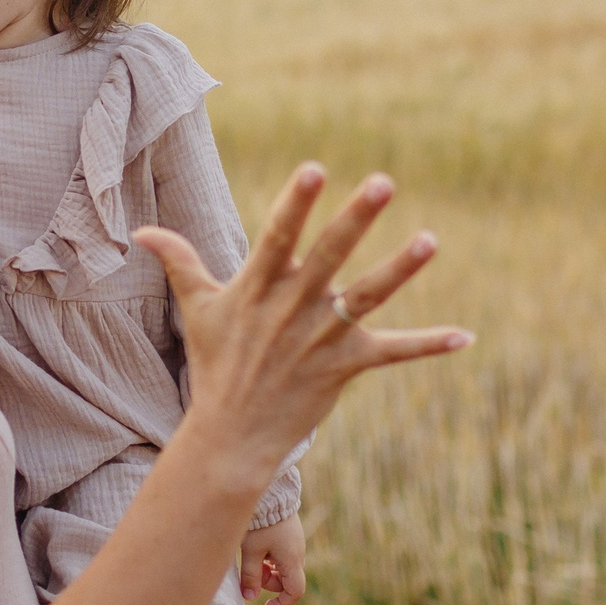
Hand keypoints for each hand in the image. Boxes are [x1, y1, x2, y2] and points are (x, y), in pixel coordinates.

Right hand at [137, 164, 468, 488]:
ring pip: (367, 297)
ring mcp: (322, 338)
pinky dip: (429, 346)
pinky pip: (393, 354)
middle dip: (355, 219)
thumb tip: (140, 230)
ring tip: (431, 241)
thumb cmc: (215, 364)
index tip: (315, 169)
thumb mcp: (196, 309)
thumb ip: (178, 261)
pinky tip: (465, 336)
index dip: (296, 202)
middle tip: (383, 183)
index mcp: (260, 286)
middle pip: (329, 256)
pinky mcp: (345, 367)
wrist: (231, 436)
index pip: (278, 234)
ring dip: (400, 270)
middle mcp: (294, 307)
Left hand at [241, 516, 306, 604]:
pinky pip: (283, 555)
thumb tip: (250, 597)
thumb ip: (250, 576)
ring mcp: (296, 544)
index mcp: (292, 560)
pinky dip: (271, 558)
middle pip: (287, 580)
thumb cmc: (260, 523)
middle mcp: (298, 553)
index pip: (295, 592)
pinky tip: (258, 547)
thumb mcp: (251, 551)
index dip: (282, 604)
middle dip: (269, 582)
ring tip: (253, 555)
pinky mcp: (290, 535)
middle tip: (252, 570)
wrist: (271, 494)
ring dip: (268, 570)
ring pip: (283, 568)